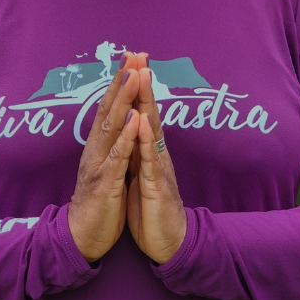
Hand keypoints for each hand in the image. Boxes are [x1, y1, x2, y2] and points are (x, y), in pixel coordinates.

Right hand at [68, 59, 139, 261]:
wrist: (82, 238)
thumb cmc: (99, 203)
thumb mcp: (107, 168)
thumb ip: (112, 145)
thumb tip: (122, 121)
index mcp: (99, 146)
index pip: (110, 108)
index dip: (121, 83)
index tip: (133, 58)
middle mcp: (95, 149)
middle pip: (109, 109)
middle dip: (121, 81)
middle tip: (133, 55)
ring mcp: (99, 164)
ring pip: (111, 127)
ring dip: (123, 100)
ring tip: (133, 76)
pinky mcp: (105, 183)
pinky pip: (117, 157)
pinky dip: (127, 137)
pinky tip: (136, 120)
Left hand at [126, 65, 186, 264]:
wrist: (169, 244)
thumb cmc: (153, 210)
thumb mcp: (140, 177)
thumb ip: (138, 152)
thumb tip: (132, 130)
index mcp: (146, 152)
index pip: (141, 114)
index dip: (134, 89)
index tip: (129, 62)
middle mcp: (154, 154)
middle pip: (149, 113)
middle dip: (142, 84)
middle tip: (139, 54)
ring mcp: (158, 168)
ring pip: (152, 130)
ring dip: (146, 102)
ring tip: (141, 75)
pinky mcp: (157, 186)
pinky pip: (150, 160)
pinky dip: (145, 140)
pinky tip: (142, 122)